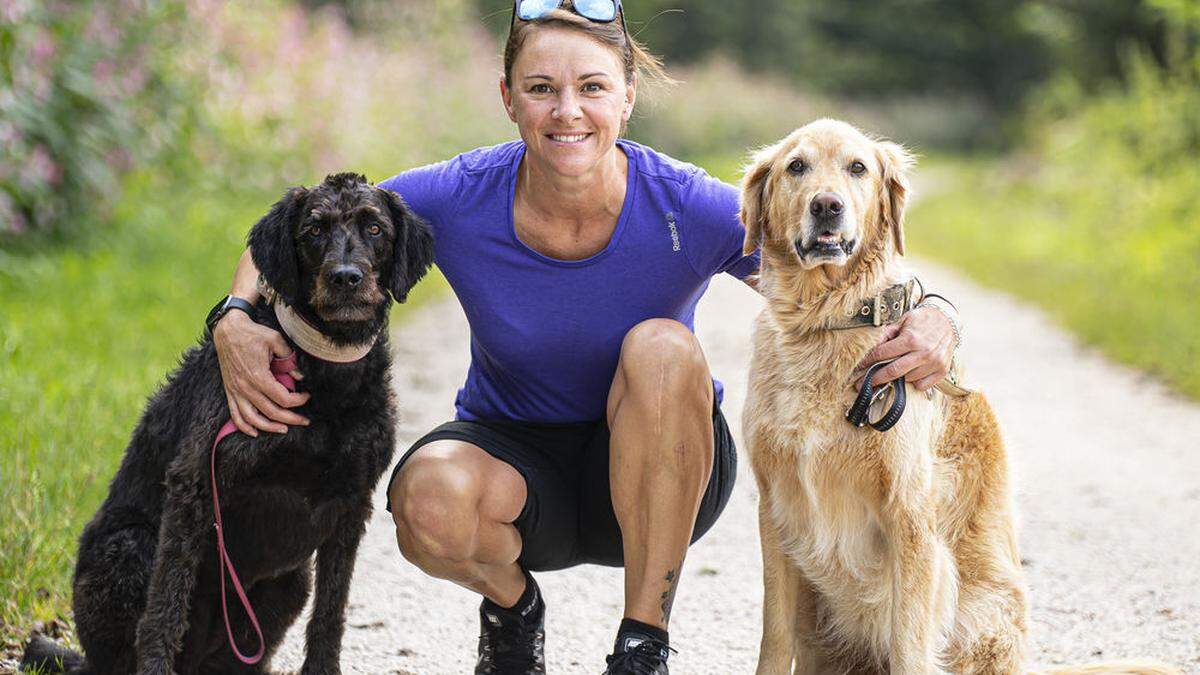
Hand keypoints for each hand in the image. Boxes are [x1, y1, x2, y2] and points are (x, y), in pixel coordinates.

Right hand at [213, 310, 309, 434]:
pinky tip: (254, 432)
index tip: (307, 396)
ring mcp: (236, 391)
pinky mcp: (229, 391)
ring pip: (253, 419)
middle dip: (291, 419)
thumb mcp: (275, 340)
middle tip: (304, 421)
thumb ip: (289, 359)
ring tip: (284, 429)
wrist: (227, 330)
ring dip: (269, 427)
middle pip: (271, 412)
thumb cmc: (252, 334)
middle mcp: (246, 388)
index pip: (283, 398)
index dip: (298, 401)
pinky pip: (235, 415)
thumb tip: (299, 377)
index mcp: (259, 376)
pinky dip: (244, 426)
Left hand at [853, 305, 954, 391]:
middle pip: (893, 372)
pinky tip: (911, 372)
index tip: (859, 366)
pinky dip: (914, 382)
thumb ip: (887, 333)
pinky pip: (922, 385)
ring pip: (907, 379)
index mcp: (911, 339)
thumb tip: (871, 345)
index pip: (882, 354)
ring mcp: (934, 363)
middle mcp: (923, 352)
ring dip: (897, 377)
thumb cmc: (923, 320)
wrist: (949, 321)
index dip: (868, 361)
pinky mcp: (942, 370)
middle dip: (875, 379)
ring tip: (893, 371)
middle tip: (861, 385)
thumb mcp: (903, 320)